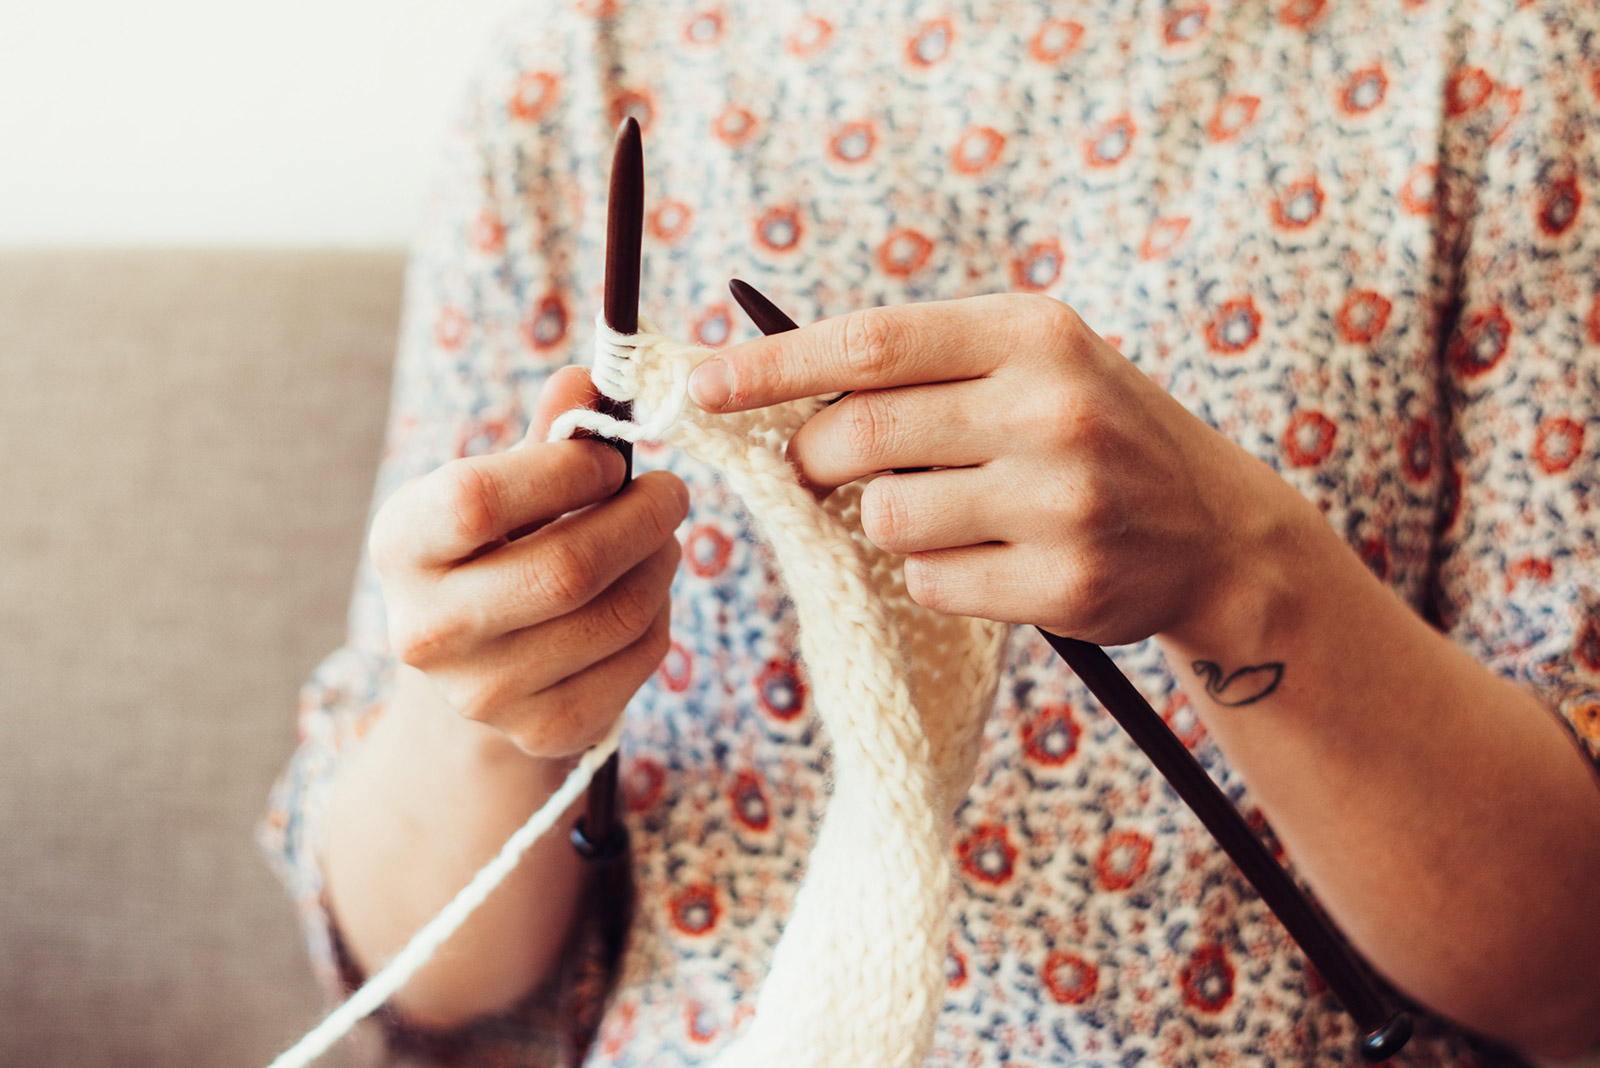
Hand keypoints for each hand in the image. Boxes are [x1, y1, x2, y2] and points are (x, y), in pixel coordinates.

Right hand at [368, 366, 687, 757]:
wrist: (476, 667)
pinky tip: (644, 592)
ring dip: (660, 562)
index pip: (477, 498)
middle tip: (671, 492)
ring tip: (660, 537)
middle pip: (566, 569)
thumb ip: (548, 436)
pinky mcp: (542, 730)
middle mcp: (426, 629)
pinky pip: (638, 658)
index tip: (608, 459)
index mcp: (402, 544)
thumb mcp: (505, 486)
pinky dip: (660, 614)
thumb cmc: (495, 549)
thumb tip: (592, 377)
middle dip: (642, 517)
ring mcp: (482, 693)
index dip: (564, 469)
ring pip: (615, 615)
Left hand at [689, 294, 1292, 644]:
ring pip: (883, 517)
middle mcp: (1051, 408)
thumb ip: (924, 368)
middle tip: (818, 466)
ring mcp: (1062, 500)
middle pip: (858, 435)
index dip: (771, 365)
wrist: (1218, 532)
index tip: (699, 383)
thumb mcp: (1033, 364)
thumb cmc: (1094, 434)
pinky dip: (930, 573)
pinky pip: (929, 581)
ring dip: (880, 520)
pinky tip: (984, 555)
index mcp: (1032, 333)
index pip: (869, 343)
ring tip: (941, 509)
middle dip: (810, 457)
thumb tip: (776, 392)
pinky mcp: (1063, 583)